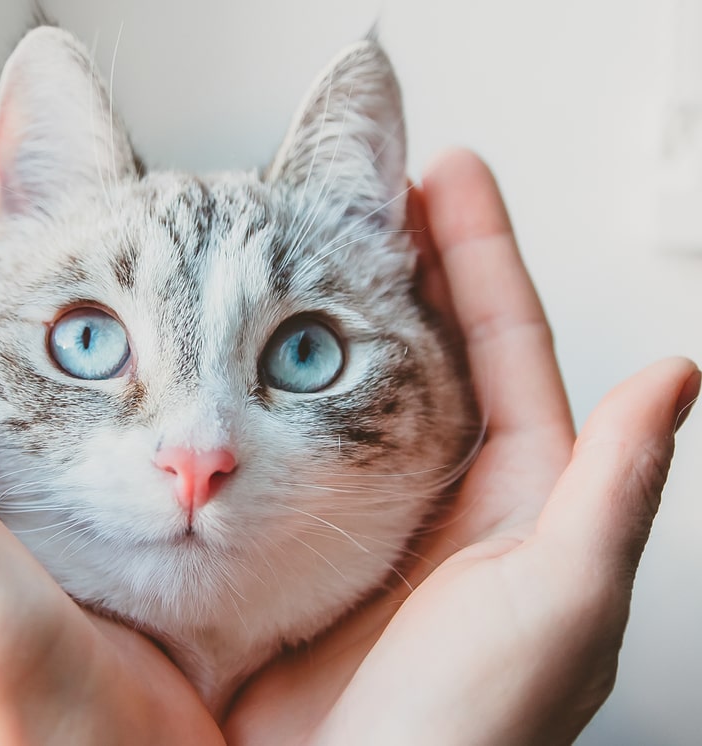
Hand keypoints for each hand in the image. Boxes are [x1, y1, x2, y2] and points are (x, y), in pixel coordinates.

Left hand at [0, 117, 221, 745]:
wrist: (86, 741)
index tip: (4, 146)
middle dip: (16, 237)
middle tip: (75, 171)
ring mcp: (31, 480)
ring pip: (50, 355)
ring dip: (76, 289)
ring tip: (123, 225)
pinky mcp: (99, 501)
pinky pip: (110, 406)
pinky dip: (131, 357)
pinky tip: (162, 324)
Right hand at [222, 150, 699, 744]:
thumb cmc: (475, 729)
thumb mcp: (562, 603)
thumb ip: (614, 491)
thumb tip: (674, 376)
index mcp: (521, 494)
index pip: (504, 345)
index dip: (477, 253)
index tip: (444, 171)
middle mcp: (443, 492)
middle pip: (424, 348)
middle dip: (401, 262)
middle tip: (361, 188)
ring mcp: (364, 510)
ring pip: (349, 387)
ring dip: (330, 314)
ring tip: (300, 244)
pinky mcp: (296, 538)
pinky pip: (285, 442)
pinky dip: (267, 389)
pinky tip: (242, 353)